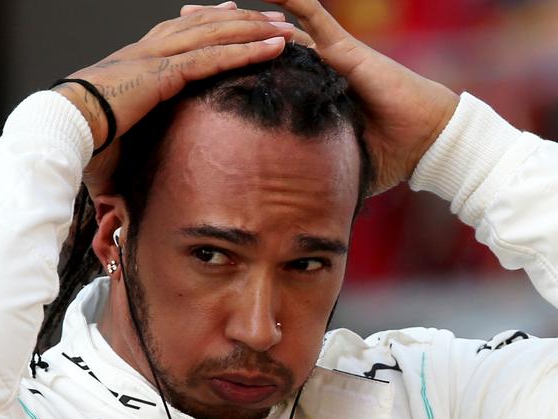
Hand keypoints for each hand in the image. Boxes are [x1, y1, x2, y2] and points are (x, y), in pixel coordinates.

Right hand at [54, 3, 294, 197]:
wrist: (58, 131)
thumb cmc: (78, 140)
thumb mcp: (115, 137)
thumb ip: (132, 147)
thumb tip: (128, 188)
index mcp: (137, 61)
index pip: (181, 32)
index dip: (210, 22)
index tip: (233, 16)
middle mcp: (148, 50)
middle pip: (205, 25)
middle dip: (242, 20)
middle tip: (273, 19)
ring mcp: (156, 58)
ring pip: (215, 34)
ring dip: (253, 30)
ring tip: (286, 30)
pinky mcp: (163, 73)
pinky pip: (213, 58)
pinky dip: (246, 50)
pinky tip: (274, 47)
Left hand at [184, 1, 458, 193]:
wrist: (423, 141)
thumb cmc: (382, 154)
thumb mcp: (329, 166)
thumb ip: (304, 179)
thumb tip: (284, 210)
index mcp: (301, 93)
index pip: (253, 71)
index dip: (222, 62)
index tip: (188, 59)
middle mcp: (309, 67)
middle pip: (255, 42)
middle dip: (218, 31)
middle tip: (183, 19)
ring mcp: (326, 55)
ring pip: (274, 26)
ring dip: (241, 15)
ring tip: (205, 7)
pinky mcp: (345, 50)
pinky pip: (315, 18)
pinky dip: (292, 1)